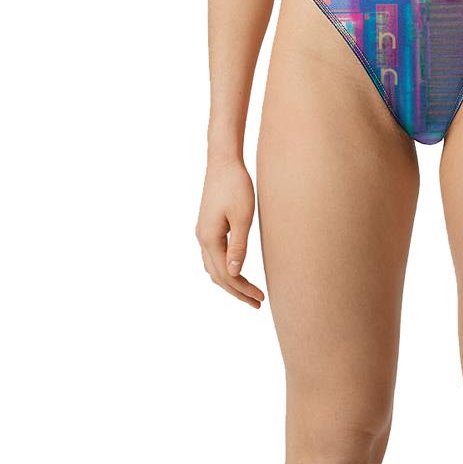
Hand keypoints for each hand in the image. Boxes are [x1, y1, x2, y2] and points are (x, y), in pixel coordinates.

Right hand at [196, 159, 265, 307]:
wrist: (223, 161)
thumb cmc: (236, 185)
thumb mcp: (242, 217)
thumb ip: (238, 246)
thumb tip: (235, 273)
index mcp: (209, 239)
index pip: (226, 275)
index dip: (242, 290)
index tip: (260, 299)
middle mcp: (202, 238)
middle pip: (217, 275)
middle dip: (236, 291)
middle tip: (257, 302)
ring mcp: (202, 232)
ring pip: (213, 267)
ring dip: (229, 281)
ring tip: (248, 291)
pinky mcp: (207, 225)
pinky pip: (213, 255)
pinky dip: (224, 268)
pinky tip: (235, 269)